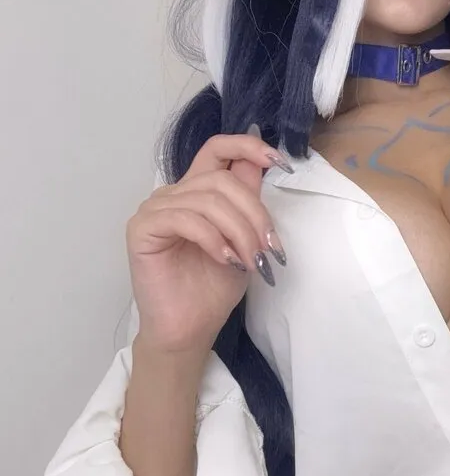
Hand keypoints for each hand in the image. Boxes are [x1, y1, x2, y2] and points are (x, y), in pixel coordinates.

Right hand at [126, 127, 291, 355]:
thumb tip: (264, 162)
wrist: (190, 328)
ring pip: (207, 200)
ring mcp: (155, 209)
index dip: (249, 147)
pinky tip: (225, 258)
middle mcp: (175, 194)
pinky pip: (184, 218)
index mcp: (198, 191)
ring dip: (239, 231)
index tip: (281, 162)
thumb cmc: (214, 287)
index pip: (218, 149)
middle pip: (222, 179)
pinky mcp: (142, 229)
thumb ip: (248, 200)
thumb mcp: (245, 238)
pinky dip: (212, 238)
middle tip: (268, 248)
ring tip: (250, 261)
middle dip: (254, 213)